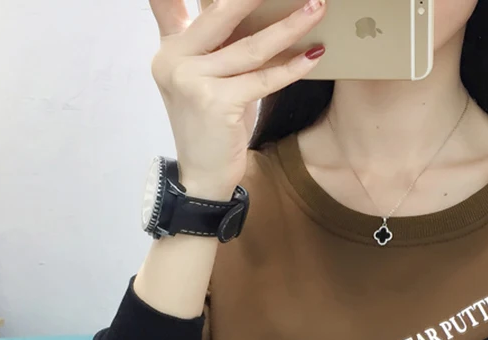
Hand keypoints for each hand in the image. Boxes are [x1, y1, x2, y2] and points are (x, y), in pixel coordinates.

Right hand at [148, 0, 326, 198]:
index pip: (178, 2)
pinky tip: (315, 54)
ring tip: (317, 8)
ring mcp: (192, 80)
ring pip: (250, 46)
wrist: (204, 175)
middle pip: (222, 13)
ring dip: (290, 26)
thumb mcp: (206, 78)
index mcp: (170, 47)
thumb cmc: (213, 125)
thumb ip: (215, 44)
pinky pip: (263, 79)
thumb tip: (250, 10)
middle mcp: (174, 59)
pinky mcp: (216, 103)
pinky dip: (292, 67)